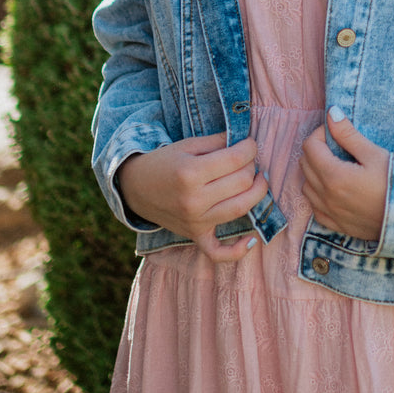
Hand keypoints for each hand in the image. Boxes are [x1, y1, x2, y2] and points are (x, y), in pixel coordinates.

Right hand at [117, 134, 267, 262]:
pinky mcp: (195, 236)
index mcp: (191, 173)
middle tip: (248, 160)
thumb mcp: (187, 145)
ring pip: (241, 208)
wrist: (134, 187)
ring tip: (259, 180)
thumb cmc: (163, 162)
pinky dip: (238, 250)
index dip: (249, 148)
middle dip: (252, 166)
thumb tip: (245, 141)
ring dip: (258, 192)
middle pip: (242, 182)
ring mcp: (195, 221)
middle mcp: (194, 200)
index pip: (236, 160)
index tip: (249, 143)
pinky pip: (218, 252)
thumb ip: (217, 141)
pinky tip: (252, 240)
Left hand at [300, 110, 388, 242]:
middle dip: (316, 150)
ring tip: (335, 166)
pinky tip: (333, 190)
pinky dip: (318, 196)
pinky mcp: (337, 225)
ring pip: (307, 187)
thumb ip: (348, 135)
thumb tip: (331, 113)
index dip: (320, 134)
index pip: (310, 147)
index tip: (336, 131)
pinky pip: (315, 208)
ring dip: (314, 173)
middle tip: (336, 145)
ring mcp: (330, 213)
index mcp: (333, 176)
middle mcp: (326, 196)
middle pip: (305, 165)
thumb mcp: (374, 154)